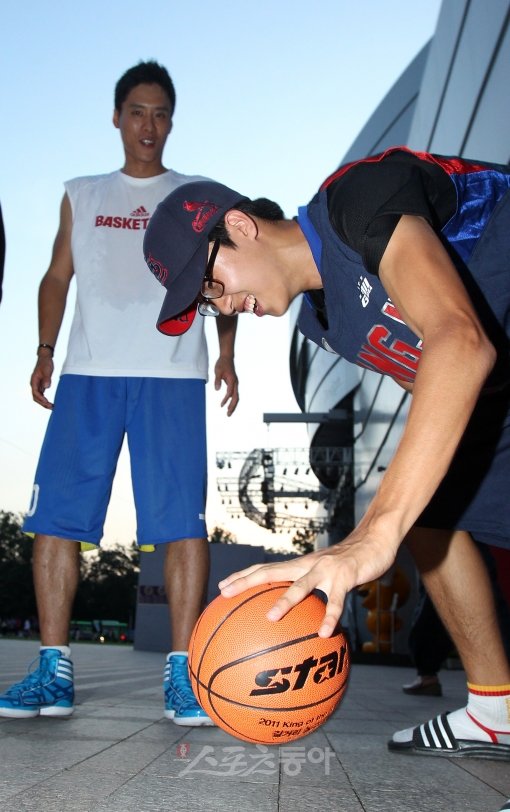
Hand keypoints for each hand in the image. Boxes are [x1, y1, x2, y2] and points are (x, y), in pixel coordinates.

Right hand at [30, 356, 53, 408]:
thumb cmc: (46, 363)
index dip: (41, 399)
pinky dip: (45, 399)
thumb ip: (46, 379)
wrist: (45, 357)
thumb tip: (46, 387)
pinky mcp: (41, 384)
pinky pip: (42, 394)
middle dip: (42, 403)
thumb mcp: (47, 370)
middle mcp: (34, 384)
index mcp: (34, 381)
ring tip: (52, 407)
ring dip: (44, 403)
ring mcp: (37, 385)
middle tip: (51, 407)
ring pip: (39, 397)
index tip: (47, 402)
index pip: (35, 393)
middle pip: (36, 397)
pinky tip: (50, 402)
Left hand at [214, 356, 238, 415]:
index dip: (226, 399)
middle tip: (228, 415)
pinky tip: (228, 405)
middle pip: (236, 397)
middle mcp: (235, 383)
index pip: (230, 393)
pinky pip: (234, 394)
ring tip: (228, 413)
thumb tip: (216, 390)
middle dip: (232, 407)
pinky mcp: (233, 384)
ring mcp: (235, 384)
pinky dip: (232, 400)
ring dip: (233, 405)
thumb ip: (217, 380)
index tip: (221, 405)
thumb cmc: (222, 364)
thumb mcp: (217, 371)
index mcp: (232, 380)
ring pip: (236, 397)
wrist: (227, 357)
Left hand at [219, 528, 398, 636]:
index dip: (243, 576)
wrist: (375, 541)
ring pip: (301, 586)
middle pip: (271, 572)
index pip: (265, 569)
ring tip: (271, 618)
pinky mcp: (345, 577)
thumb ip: (312, 589)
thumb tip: (297, 615)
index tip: (222, 587)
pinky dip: (329, 617)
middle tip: (224, 592)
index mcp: (300, 565)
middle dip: (246, 581)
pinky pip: (336, 601)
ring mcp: (326, 569)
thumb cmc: (350, 562)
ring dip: (285, 601)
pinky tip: (324, 634)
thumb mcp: (326, 574)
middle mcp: (307, 564)